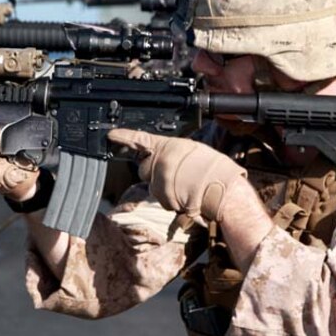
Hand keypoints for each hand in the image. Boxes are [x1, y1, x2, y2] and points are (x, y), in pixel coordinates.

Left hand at [106, 129, 247, 223]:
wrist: (224, 191)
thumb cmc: (214, 170)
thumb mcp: (191, 150)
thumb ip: (172, 152)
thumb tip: (161, 156)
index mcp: (167, 146)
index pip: (140, 139)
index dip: (124, 136)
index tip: (111, 135)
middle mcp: (160, 162)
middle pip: (144, 169)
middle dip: (154, 173)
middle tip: (177, 175)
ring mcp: (159, 180)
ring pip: (152, 186)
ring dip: (164, 188)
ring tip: (186, 186)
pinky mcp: (161, 197)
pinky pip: (160, 198)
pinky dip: (170, 199)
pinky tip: (186, 195)